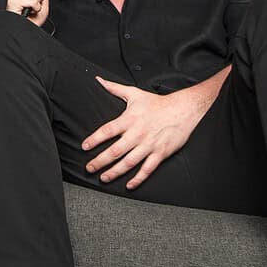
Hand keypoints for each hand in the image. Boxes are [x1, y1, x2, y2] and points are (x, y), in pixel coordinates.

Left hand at [82, 77, 208, 188]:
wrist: (183, 109)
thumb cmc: (157, 103)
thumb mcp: (134, 93)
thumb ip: (114, 88)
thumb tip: (99, 80)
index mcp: (129, 120)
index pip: (107, 131)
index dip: (94, 139)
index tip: (84, 147)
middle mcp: (137, 134)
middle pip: (115, 151)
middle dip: (100, 161)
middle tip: (89, 168)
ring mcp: (149, 145)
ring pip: (128, 162)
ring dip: (114, 172)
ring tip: (103, 178)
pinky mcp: (160, 153)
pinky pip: (147, 169)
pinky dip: (138, 178)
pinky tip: (129, 185)